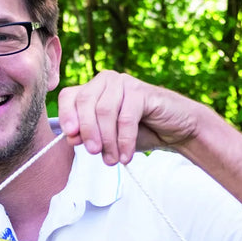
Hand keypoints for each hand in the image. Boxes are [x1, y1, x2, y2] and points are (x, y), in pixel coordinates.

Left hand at [57, 70, 199, 165]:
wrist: (175, 130)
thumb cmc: (138, 132)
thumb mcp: (107, 138)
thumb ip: (88, 136)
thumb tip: (70, 137)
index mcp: (93, 89)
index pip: (69, 96)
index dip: (66, 115)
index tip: (70, 137)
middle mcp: (106, 81)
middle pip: (85, 102)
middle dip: (87, 131)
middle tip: (94, 153)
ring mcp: (124, 83)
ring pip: (104, 111)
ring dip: (107, 140)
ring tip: (112, 159)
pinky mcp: (142, 91)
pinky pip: (126, 118)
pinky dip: (124, 140)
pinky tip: (126, 156)